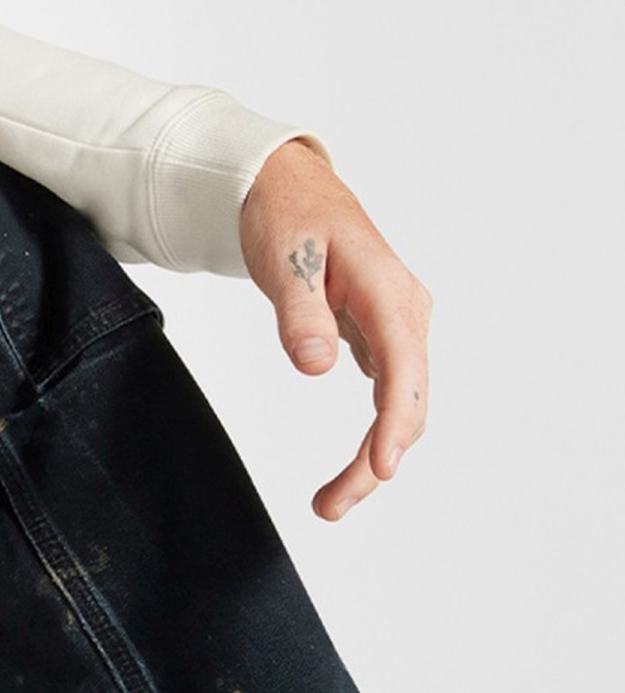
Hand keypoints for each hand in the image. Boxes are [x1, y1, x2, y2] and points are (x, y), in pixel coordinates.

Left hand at [238, 137, 431, 520]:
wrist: (287, 184)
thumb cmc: (285, 215)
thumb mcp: (283, 259)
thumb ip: (300, 314)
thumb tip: (316, 367)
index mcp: (389, 293)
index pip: (402, 371)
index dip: (394, 426)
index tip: (380, 470)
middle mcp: (406, 312)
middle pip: (408, 400)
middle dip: (377, 460)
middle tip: (329, 508)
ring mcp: (398, 324)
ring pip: (401, 401)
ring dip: (376, 453)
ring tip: (331, 500)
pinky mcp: (381, 333)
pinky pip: (389, 391)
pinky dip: (375, 430)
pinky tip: (353, 464)